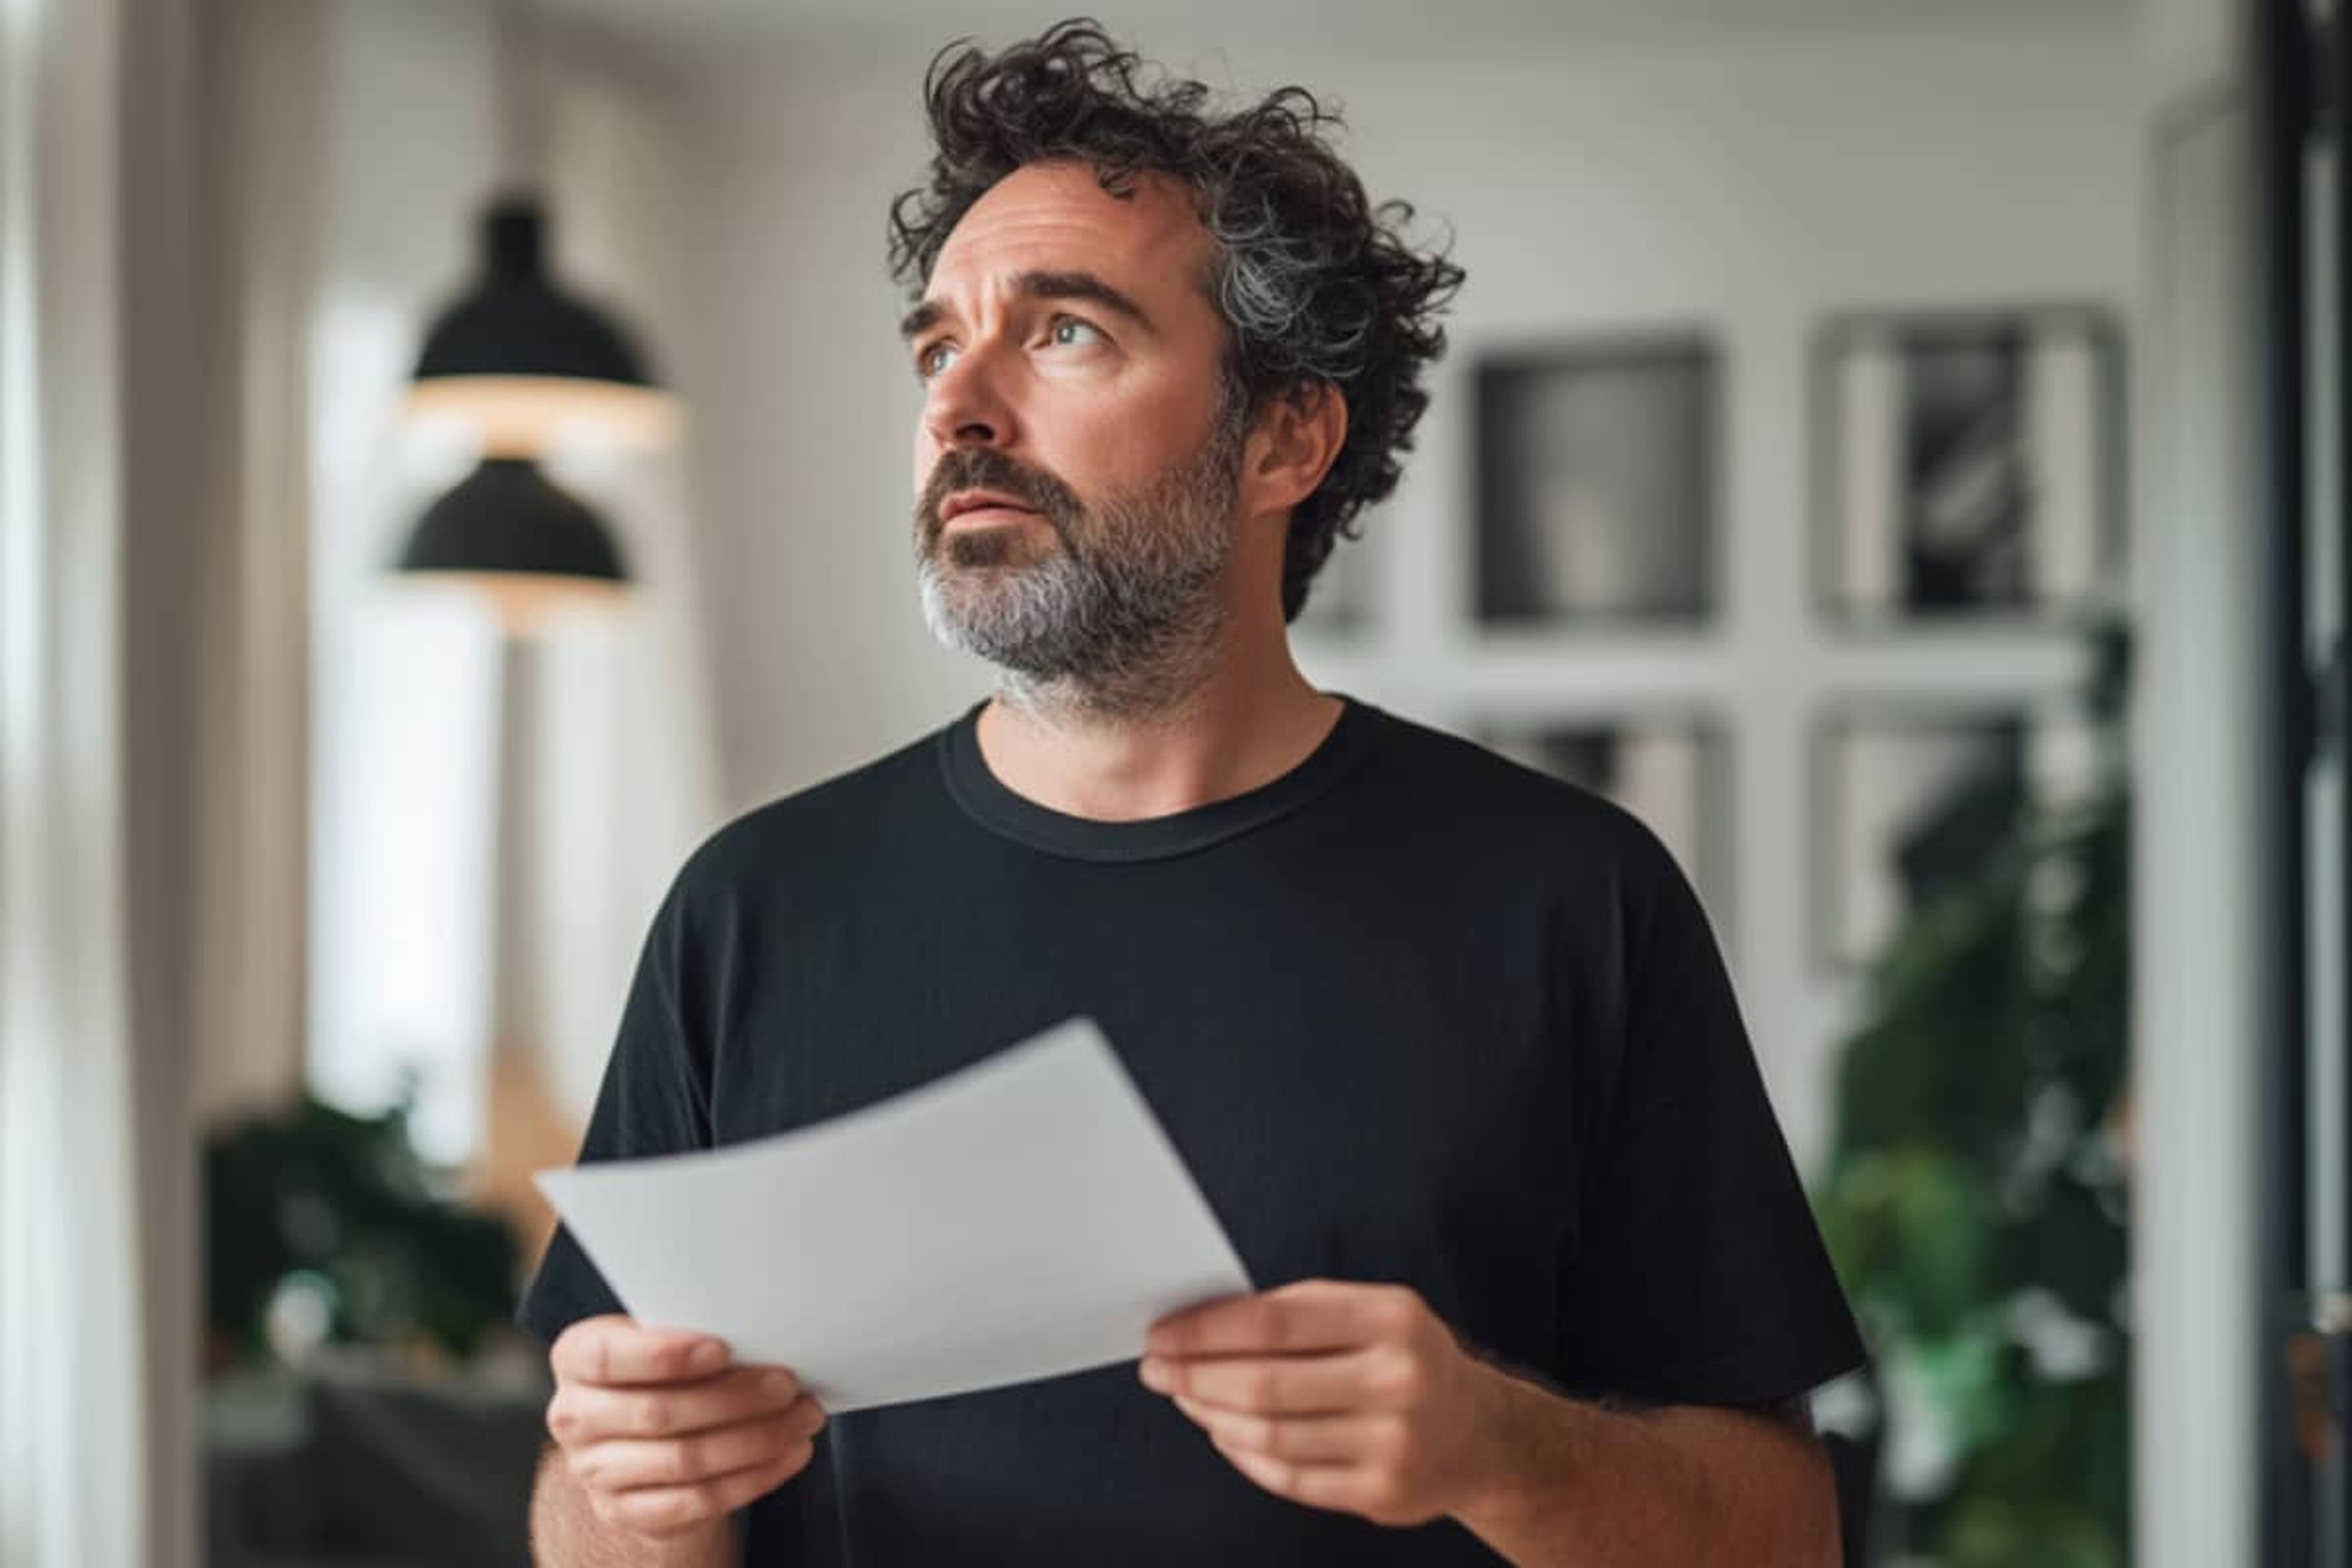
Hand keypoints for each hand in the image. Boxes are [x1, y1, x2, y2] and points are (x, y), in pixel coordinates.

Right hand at [545, 1315, 827, 1541]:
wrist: (639, 1438)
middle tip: (788, 1383)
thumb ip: (692, 1332)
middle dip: (734, 1397)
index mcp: (576, 1359)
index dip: (665, 1355)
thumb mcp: (663, 1338)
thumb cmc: (661, 1370)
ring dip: (756, 1438)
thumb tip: (763, 1332)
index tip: (721, 1349)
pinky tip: (789, 1453)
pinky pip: (698, 1500)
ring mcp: (595, 1472)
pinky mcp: (627, 1512)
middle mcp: (574, 1417)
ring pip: (684, 1460)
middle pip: (658, 1413)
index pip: (608, 1358)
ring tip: (803, 1416)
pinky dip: (754, 1476)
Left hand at [1139, 1278, 1520, 1528]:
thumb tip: (1202, 1322)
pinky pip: (1289, 1478)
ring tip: (1187, 1397)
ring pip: (1269, 1435)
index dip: (1205, 1329)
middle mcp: (1398, 1379)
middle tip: (1156, 1368)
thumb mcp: (1372, 1312)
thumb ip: (1298, 1311)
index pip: (1274, 1321)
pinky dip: (1244, 1455)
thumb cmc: (1408, 1360)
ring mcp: (1393, 1443)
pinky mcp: (1383, 1494)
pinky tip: (1226, 1434)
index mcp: (1391, 1318)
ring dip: (1211, 1415)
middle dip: (1194, 1375)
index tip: (1162, 1333)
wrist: (1483, 1434)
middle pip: (1264, 1382)